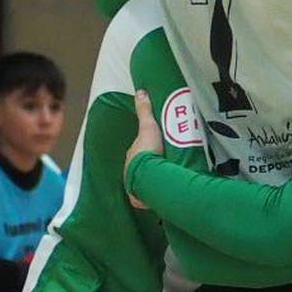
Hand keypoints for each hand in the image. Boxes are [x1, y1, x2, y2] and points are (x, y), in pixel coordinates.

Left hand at [124, 89, 163, 207]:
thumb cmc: (147, 151)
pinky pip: (145, 199)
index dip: (145, 150)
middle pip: (139, 168)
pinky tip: (159, 197)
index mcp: (131, 156)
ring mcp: (134, 186)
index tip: (155, 151)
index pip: (138, 152)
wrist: (149, 176)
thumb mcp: (148, 127)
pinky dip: (150, 198)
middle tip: (161, 167)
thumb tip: (140, 92)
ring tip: (162, 183)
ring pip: (142, 183)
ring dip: (149, 182)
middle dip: (147, 168)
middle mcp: (129, 171)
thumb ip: (145, 111)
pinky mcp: (140, 199)